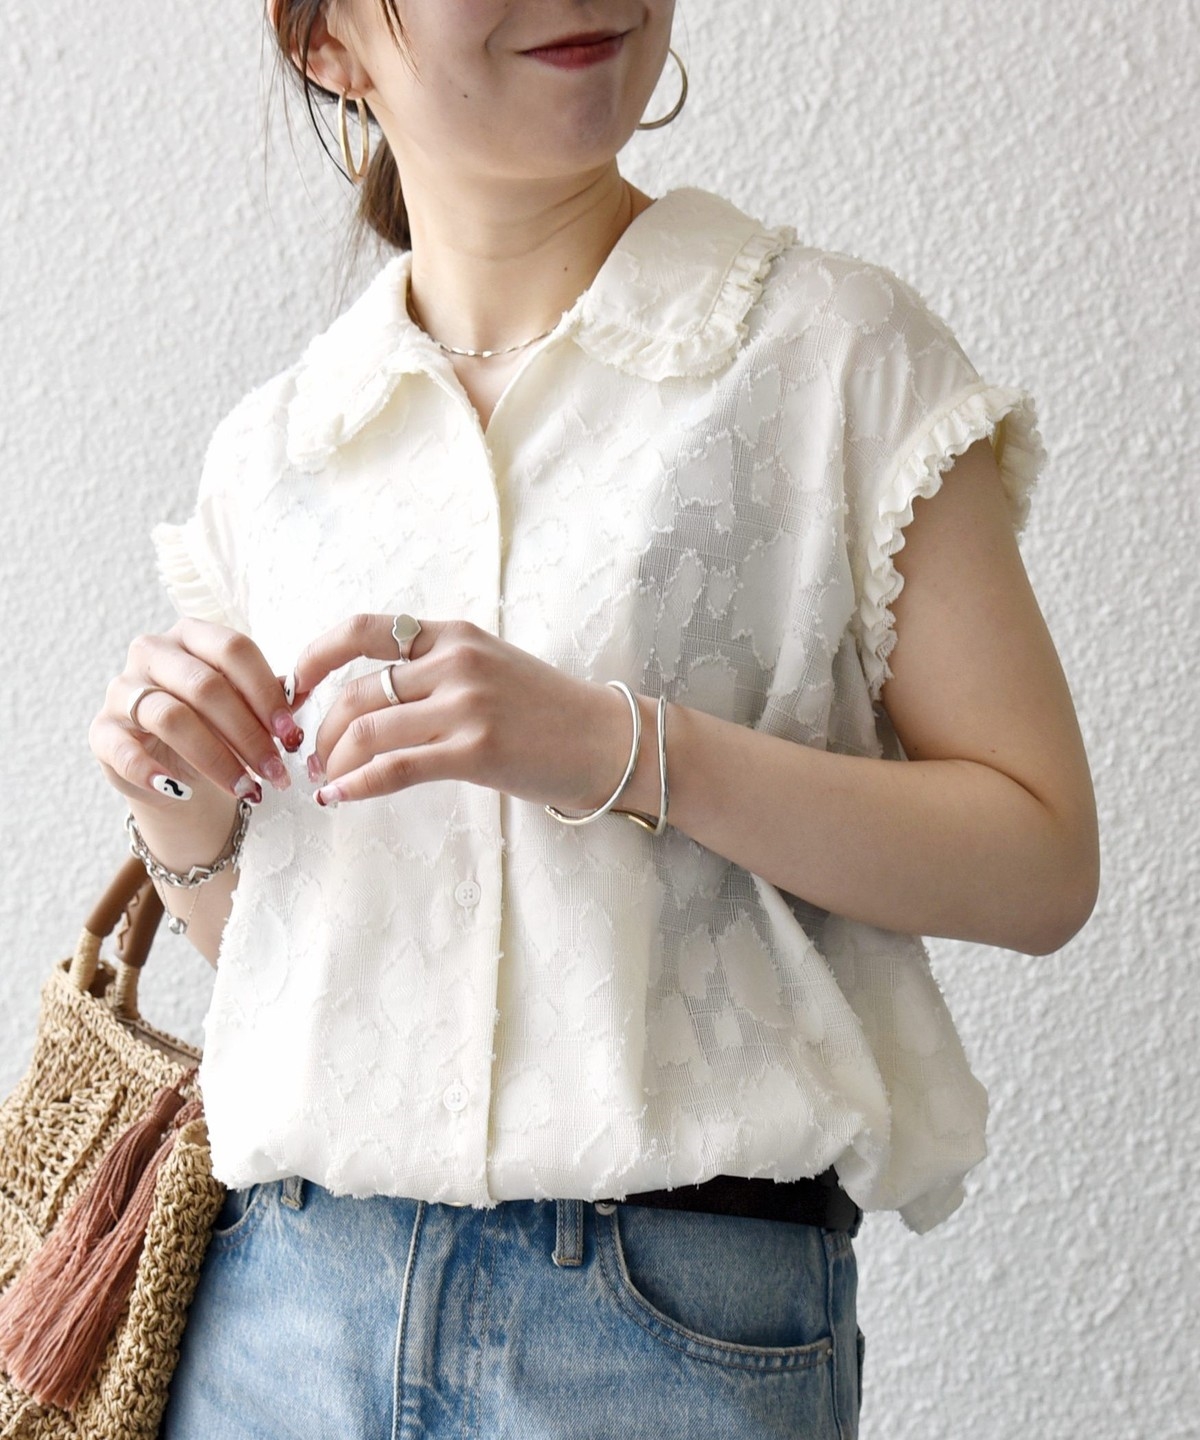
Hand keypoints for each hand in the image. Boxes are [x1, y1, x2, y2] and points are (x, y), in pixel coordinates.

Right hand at [89, 619, 303, 808]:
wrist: (175, 768)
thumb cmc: (217, 726)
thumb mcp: (246, 707)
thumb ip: (271, 698)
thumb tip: (301, 696)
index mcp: (193, 635)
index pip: (234, 649)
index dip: (266, 692)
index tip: (292, 733)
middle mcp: (153, 653)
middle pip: (205, 686)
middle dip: (248, 734)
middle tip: (276, 770)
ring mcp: (122, 690)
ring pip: (171, 717)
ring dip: (216, 758)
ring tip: (247, 789)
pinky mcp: (102, 731)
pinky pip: (122, 749)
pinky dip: (152, 772)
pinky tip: (183, 791)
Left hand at [293, 616, 630, 809]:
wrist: (608, 740)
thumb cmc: (547, 711)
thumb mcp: (489, 665)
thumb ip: (435, 668)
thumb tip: (368, 695)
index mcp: (454, 635)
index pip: (362, 630)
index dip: (314, 657)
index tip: (292, 687)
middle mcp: (455, 662)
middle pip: (355, 692)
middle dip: (319, 730)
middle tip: (311, 757)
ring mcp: (466, 706)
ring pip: (367, 731)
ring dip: (333, 761)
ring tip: (326, 780)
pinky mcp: (476, 751)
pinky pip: (395, 768)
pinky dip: (357, 785)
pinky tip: (340, 798)